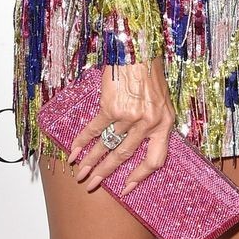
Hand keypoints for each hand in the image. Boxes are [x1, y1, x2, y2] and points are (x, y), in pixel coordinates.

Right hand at [71, 59, 175, 194]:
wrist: (137, 50)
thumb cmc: (150, 73)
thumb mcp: (162, 101)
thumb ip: (154, 123)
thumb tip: (139, 142)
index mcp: (164, 124)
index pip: (155, 160)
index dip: (140, 176)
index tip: (126, 188)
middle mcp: (148, 123)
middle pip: (125, 156)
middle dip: (106, 173)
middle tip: (91, 185)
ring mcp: (129, 116)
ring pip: (107, 145)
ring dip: (90, 161)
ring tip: (79, 173)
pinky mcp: (111, 107)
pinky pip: (94, 130)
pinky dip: (82, 141)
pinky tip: (73, 151)